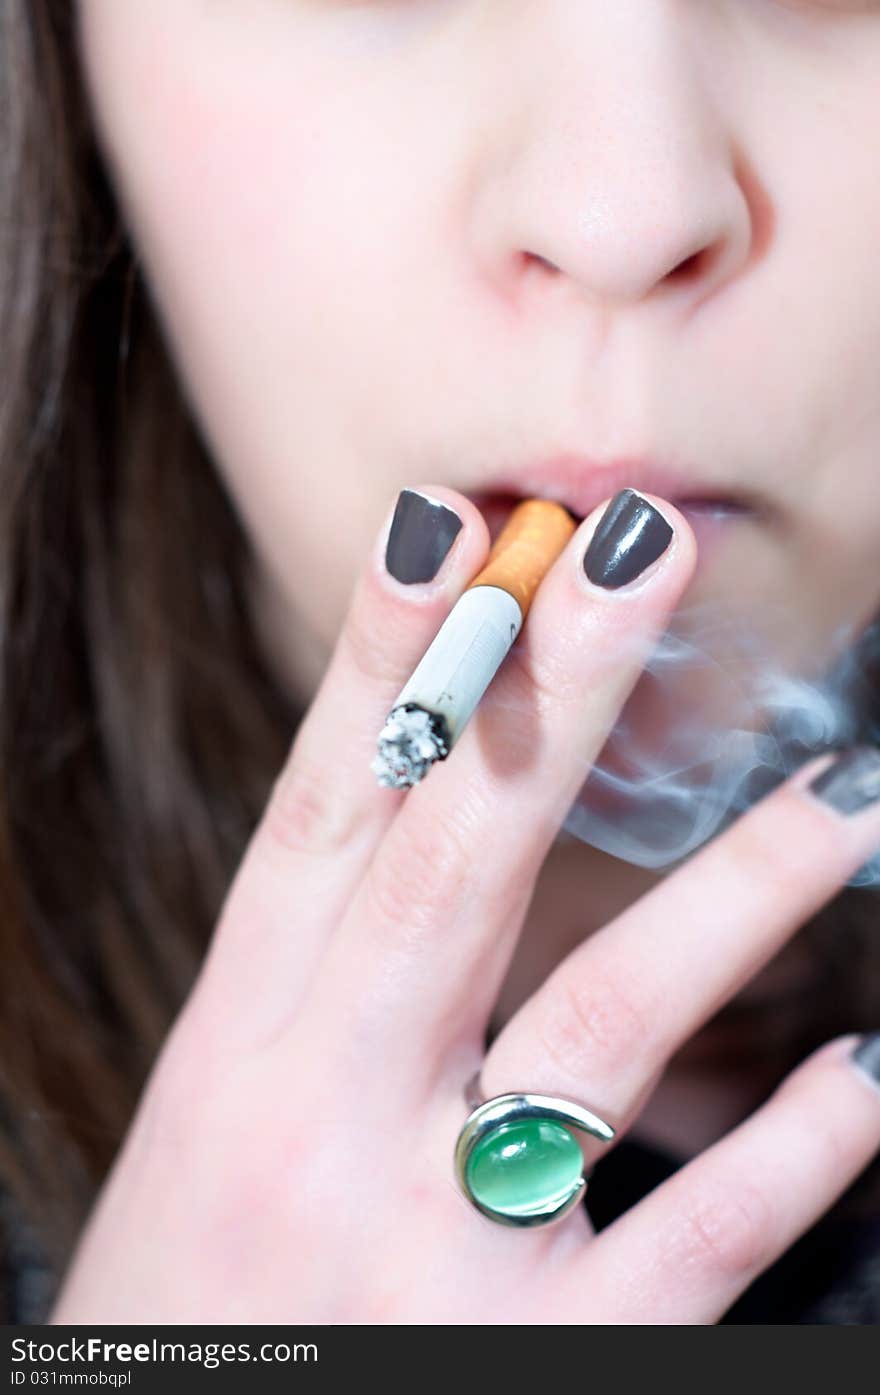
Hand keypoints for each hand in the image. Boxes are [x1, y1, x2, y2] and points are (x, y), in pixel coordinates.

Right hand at [49, 486, 879, 1322]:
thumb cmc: (196, 1314)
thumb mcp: (223, 1134)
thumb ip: (325, 1004)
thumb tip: (425, 848)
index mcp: (238, 1057)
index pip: (322, 816)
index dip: (386, 666)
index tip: (459, 529)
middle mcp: (323, 1126)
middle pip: (446, 861)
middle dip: (541, 692)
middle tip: (634, 549)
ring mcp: (427, 1250)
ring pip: (597, 1023)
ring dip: (727, 894)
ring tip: (835, 799)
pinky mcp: (537, 1366)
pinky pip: (696, 1233)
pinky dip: (792, 1151)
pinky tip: (862, 1077)